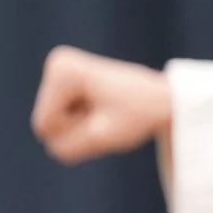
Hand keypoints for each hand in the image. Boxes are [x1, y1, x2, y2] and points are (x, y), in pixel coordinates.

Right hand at [32, 47, 171, 163]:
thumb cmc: (140, 114)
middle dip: (77, 127)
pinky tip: (105, 108)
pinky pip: (62, 117)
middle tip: (109, 114)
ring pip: (53, 122)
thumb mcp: (102, 138)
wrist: (167, 98)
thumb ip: (67, 148)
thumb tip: (51, 148)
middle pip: (46, 122)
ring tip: (108, 111)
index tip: (106, 115)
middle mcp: (57, 64)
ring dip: (81, 125)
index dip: (75, 130)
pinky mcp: (67, 80)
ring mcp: (61, 71)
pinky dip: (84, 119)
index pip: (45, 125)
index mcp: (62, 70)